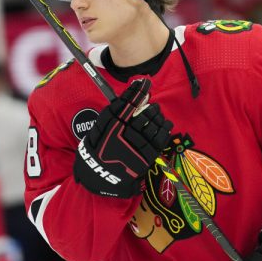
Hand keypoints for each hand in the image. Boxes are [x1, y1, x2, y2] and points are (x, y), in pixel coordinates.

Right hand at [74, 78, 172, 197]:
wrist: (97, 178)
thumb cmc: (95, 153)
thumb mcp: (96, 131)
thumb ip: (111, 115)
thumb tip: (129, 99)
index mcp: (111, 126)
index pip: (128, 102)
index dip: (138, 90)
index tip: (144, 82)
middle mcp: (125, 134)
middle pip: (143, 112)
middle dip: (149, 105)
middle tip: (150, 102)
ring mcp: (137, 146)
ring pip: (153, 123)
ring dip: (157, 115)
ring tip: (156, 113)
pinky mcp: (146, 158)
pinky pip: (160, 138)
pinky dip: (165, 128)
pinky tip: (165, 123)